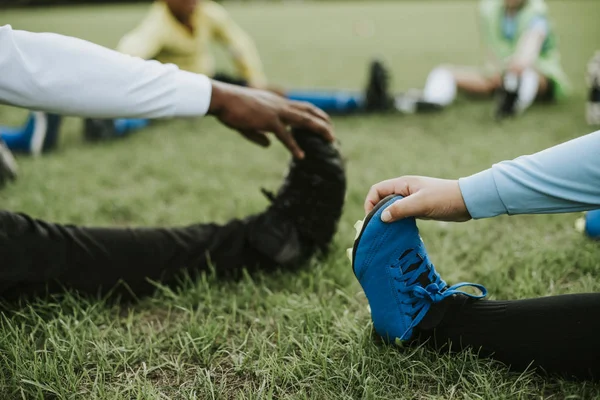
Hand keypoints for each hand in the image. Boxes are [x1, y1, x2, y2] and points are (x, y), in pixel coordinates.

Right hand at [208, 80, 333, 158]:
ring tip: (330, 140)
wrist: (221, 99)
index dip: (314, 113)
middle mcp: (279, 105)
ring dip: (319, 130)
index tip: (324, 121)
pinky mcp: (268, 121)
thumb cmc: (231, 109)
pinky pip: (285, 136)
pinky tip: (301, 156)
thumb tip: (268, 145)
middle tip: (333, 133)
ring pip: (304, 120)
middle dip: (323, 121)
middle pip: (308, 111)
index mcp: (275, 103)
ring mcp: (275, 112)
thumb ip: (259, 134)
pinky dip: (294, 146)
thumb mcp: (248, 123)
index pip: (300, 106)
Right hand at [364, 176, 470, 222]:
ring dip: (387, 219)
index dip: (370, 203)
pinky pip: (401, 214)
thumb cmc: (444, 198)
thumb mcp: (421, 204)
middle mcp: (404, 190)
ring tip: (386, 232)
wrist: (467, 202)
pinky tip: (398, 232)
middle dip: (376, 213)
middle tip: (377, 229)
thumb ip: (400, 209)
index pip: (377, 190)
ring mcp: (411, 199)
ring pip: (391, 208)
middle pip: (382, 199)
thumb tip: (381, 217)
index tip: (372, 219)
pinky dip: (396, 222)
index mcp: (402, 184)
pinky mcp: (418, 208)